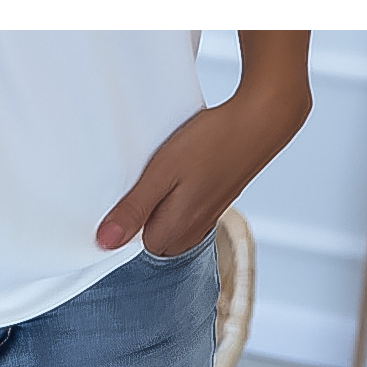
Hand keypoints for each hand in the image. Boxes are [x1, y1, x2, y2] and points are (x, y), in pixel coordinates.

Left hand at [96, 66, 310, 256]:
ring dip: (161, 204)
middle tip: (145, 179)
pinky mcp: (214, 206)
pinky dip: (178, 196)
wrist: (260, 121)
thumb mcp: (162, 172)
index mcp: (175, 231)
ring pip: (169, 224)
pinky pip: (185, 211)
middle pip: (152, 237)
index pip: (133, 244)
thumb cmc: (212, 142)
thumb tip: (105, 242)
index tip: (125, 193)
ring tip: (164, 173)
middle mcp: (191, 234)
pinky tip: (182, 173)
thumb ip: (133, 209)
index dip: (125, 219)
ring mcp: (205, 221)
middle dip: (143, 214)